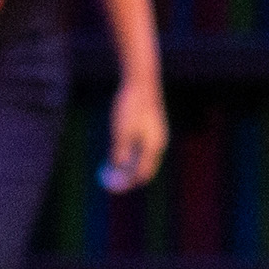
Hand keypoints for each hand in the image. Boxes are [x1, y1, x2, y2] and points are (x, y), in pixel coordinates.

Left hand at [98, 71, 167, 192]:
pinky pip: (141, 147)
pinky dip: (130, 154)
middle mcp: (157, 143)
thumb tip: (117, 168)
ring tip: (112, 169)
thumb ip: (120, 151)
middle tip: (111, 181)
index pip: (143, 174)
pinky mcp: (150, 127)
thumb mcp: (121, 130)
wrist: (141, 80)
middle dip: (128, 176)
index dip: (128, 183)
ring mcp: (155, 135)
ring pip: (142, 158)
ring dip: (128, 166)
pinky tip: (118, 152)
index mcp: (153, 146)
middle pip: (144, 167)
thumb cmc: (131, 105)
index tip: (113, 188)